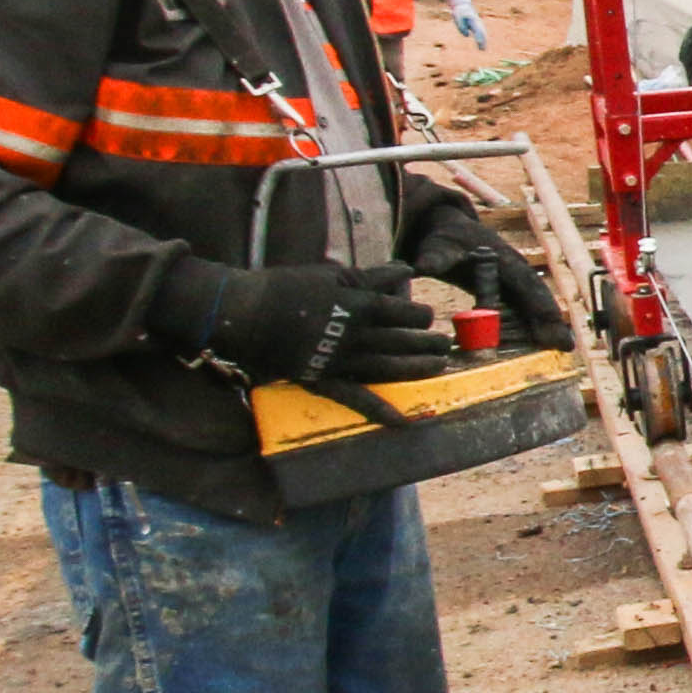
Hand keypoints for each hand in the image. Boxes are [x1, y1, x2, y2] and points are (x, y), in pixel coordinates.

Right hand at [184, 258, 460, 385]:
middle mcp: (353, 336)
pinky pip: (354, 398)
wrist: (245, 313)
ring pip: (387, 368)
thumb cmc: (288, 288)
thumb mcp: (333, 275)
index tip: (426, 318)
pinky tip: (402, 423)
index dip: (418, 316)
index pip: (401, 313)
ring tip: (439, 367)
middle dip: (427, 343)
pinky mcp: (322, 379)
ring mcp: (339, 361)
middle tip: (446, 345)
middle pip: (400, 341)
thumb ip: (372, 276)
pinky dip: (379, 411)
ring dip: (416, 369)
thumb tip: (406, 269)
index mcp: (357, 306)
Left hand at [397, 187, 577, 348]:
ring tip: (561, 348)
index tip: (550, 322)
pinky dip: (533, 324)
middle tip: (566, 346)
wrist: (447, 230)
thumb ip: (433, 257)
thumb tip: (422, 267)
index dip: (539, 303)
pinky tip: (541, 343)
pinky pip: (523, 307)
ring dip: (546, 325)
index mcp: (502, 257)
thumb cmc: (443, 239)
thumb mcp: (436, 245)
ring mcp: (512, 280)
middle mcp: (513, 269)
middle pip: (536, 296)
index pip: (525, 282)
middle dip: (551, 319)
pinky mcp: (506, 290)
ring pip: (533, 303)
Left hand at [452, 7, 491, 51]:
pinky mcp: (477, 26)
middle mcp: (478, 23)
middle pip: (481, 33)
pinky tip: (481, 47)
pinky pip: (481, 34)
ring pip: (482, 34)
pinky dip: (482, 40)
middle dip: (482, 41)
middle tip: (482, 49)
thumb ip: (461, 26)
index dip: (478, 36)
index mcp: (473, 20)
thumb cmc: (459, 13)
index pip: (477, 30)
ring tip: (483, 50)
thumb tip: (467, 35)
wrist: (463, 6)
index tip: (478, 43)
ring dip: (483, 42)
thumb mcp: (457, 17)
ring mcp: (478, 24)